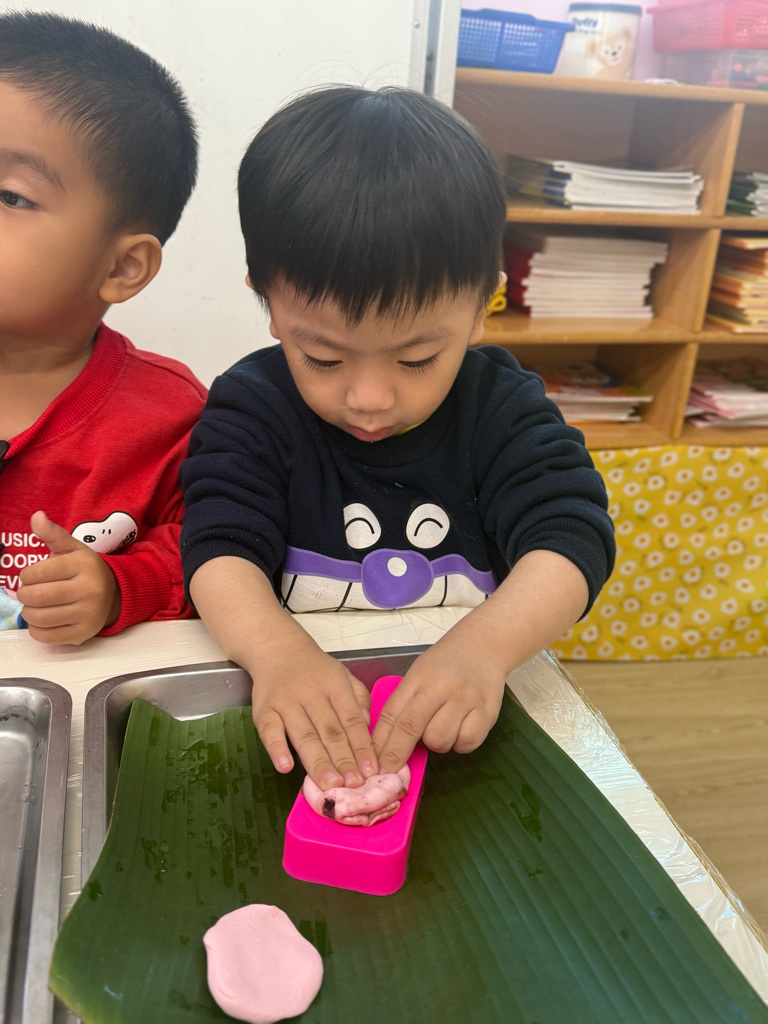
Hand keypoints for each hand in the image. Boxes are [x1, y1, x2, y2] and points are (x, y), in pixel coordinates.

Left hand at [17, 511, 120, 644]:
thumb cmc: (85, 570)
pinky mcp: (83, 634)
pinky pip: (46, 636)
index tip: (31, 576)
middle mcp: (89, 590)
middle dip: (24, 594)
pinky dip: (36, 629)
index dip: (26, 575)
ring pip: (39, 618)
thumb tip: (37, 516)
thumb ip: (53, 534)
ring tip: (35, 605)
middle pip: (37, 596)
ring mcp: (87, 614)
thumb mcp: (72, 549)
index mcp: (84, 565)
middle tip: (29, 592)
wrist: (114, 594)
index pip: (37, 573)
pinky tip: (43, 619)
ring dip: (29, 612)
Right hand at [251, 646, 377, 790]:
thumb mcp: (343, 675)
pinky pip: (269, 730)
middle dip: (343, 760)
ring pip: (304, 735)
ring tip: (329, 784)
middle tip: (353, 785)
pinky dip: (277, 748)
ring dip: (317, 762)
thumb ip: (358, 699)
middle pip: (330, 731)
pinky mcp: (263, 709)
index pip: (351, 720)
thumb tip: (367, 727)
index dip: (362, 747)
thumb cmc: (314, 669)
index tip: (371, 770)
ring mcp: (286, 702)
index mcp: (335, 685)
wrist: (277, 649)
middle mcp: (311, 693)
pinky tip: (286, 767)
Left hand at [371, 638, 507, 774]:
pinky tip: (461, 729)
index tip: (373, 763)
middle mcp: (441, 687)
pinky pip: (466, 744)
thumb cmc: (446, 664)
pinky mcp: (487, 712)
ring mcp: (465, 700)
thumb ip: (405, 704)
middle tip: (391, 771)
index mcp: (418, 678)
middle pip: (411, 728)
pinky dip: (460, 743)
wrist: (484, 645)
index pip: (392, 713)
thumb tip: (386, 744)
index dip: (380, 743)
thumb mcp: (419, 675)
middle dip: (397, 754)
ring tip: (443, 727)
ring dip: (437, 743)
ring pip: (440, 741)